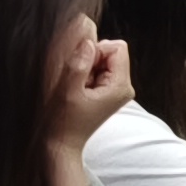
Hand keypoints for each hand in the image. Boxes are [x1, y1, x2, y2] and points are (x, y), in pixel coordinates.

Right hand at [44, 20, 135, 143]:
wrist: (61, 144)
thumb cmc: (63, 122)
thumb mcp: (68, 90)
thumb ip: (79, 63)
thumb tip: (89, 41)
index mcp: (121, 86)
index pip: (117, 47)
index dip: (96, 52)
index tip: (81, 69)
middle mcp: (124, 87)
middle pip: (111, 52)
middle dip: (91, 59)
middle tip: (78, 81)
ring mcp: (116, 90)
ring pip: (103, 60)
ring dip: (86, 68)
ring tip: (77, 88)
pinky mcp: (107, 92)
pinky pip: (97, 70)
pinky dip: (85, 75)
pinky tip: (77, 91)